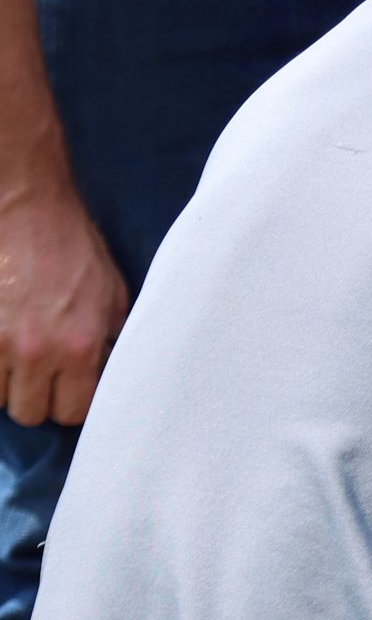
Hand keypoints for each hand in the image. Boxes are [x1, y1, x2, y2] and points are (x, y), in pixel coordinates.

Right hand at [0, 156, 126, 427]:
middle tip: (38, 374)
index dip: (70, 403)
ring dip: (5, 381)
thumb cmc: (72, 249)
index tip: (67, 390)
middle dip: (35, 397)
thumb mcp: (113, 297)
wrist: (26, 206)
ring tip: (15, 353)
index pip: (73, 413)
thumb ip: (110, 342)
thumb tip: (108, 376)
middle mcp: (36, 352)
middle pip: (30, 413)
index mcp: (80, 348)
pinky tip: (0, 343)